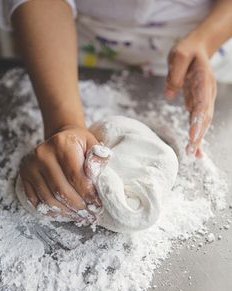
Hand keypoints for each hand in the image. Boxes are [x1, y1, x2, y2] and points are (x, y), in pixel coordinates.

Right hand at [20, 125, 101, 221]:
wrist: (61, 137)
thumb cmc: (79, 144)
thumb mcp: (93, 144)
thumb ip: (98, 158)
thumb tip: (95, 174)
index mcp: (62, 144)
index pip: (75, 176)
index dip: (88, 194)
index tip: (98, 204)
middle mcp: (42, 154)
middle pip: (61, 190)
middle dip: (78, 206)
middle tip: (90, 214)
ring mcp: (31, 165)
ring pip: (48, 199)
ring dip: (66, 211)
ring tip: (80, 216)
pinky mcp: (25, 175)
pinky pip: (36, 200)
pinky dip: (51, 211)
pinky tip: (65, 213)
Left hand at [164, 33, 216, 156]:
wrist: (198, 49)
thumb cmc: (187, 51)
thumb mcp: (179, 54)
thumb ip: (175, 73)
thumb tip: (168, 94)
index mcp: (204, 81)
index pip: (202, 104)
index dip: (199, 120)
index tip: (193, 134)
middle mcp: (207, 93)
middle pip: (205, 117)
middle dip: (199, 135)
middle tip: (192, 151)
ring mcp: (204, 99)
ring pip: (203, 122)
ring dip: (199, 138)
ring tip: (195, 155)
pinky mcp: (198, 103)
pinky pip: (197, 121)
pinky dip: (197, 134)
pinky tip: (195, 148)